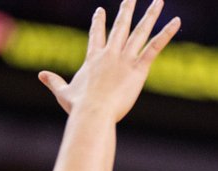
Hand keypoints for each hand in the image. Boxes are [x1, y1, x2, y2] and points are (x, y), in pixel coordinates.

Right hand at [39, 0, 180, 121]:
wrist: (93, 113)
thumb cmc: (79, 107)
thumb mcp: (64, 93)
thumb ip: (54, 82)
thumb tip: (41, 75)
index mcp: (93, 59)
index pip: (96, 36)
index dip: (98, 23)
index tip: (100, 12)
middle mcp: (109, 54)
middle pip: (120, 27)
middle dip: (126, 11)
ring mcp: (125, 59)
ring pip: (140, 32)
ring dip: (150, 15)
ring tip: (159, 1)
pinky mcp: (138, 68)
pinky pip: (155, 47)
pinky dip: (166, 34)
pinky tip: (176, 22)